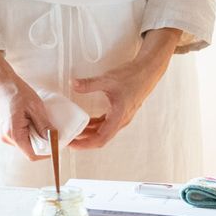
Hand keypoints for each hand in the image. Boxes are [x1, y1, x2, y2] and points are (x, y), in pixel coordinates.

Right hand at [0, 50, 50, 161]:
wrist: (2, 82)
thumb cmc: (16, 91)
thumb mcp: (35, 107)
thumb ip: (44, 126)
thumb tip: (55, 141)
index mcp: (13, 133)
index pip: (33, 154)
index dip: (47, 152)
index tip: (58, 144)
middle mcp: (7, 137)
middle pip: (30, 150)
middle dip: (44, 144)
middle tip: (54, 132)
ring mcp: (6, 135)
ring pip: (27, 144)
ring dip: (38, 138)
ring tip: (42, 123)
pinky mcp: (7, 131)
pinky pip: (23, 138)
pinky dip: (32, 133)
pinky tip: (34, 121)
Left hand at [70, 28, 181, 148]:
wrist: (147, 71)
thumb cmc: (132, 76)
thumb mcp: (107, 80)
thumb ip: (89, 84)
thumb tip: (73, 84)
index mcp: (119, 117)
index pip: (100, 138)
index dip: (85, 144)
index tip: (72, 144)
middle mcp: (120, 120)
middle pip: (100, 137)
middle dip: (84, 140)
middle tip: (68, 138)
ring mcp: (121, 116)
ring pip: (103, 130)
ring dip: (88, 132)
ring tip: (73, 131)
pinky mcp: (120, 111)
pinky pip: (105, 123)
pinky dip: (94, 124)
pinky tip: (85, 121)